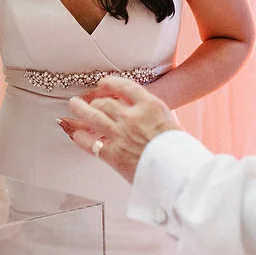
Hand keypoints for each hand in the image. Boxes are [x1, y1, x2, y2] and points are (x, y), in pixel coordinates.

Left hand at [58, 76, 180, 182]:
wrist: (180, 171)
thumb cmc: (181, 151)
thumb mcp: (171, 122)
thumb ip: (154, 116)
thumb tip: (146, 117)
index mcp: (150, 106)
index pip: (125, 87)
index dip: (111, 83)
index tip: (104, 83)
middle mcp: (132, 117)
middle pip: (106, 102)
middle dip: (94, 100)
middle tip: (87, 99)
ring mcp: (121, 135)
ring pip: (94, 117)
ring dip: (81, 110)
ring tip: (74, 106)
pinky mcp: (114, 155)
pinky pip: (92, 143)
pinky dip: (82, 138)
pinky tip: (76, 134)